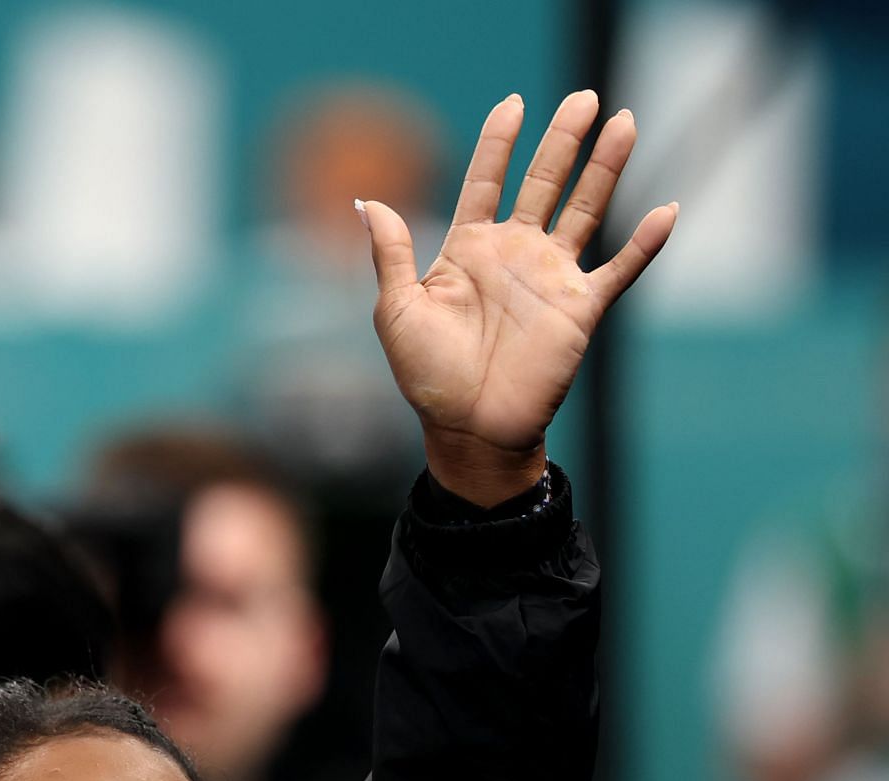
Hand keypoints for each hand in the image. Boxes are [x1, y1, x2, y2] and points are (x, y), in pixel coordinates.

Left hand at [361, 90, 676, 503]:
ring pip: (586, 209)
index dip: (498, 144)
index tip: (513, 104)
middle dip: (563, 140)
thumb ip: (391, 254)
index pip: (485, 182)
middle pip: (543, 183)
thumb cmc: (426, 376)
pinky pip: (619, 269)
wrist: (467, 429)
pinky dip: (644, 243)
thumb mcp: (397, 311)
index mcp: (467, 250)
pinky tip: (667, 210)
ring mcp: (550, 278)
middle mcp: (513, 254)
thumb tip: (366, 201)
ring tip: (624, 123)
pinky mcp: (580, 308)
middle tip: (583, 98)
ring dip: (606, 168)